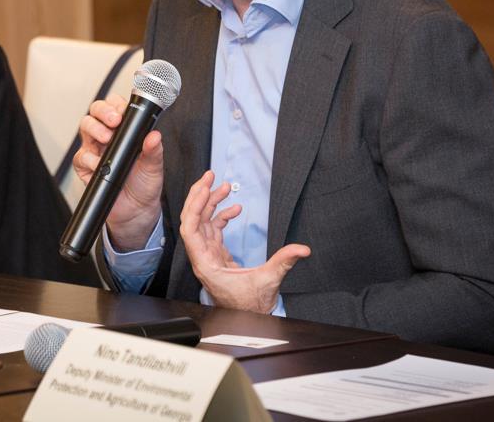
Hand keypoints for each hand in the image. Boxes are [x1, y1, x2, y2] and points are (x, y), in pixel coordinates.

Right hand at [72, 95, 164, 250]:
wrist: (136, 210)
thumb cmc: (145, 184)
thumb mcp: (154, 166)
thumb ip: (154, 150)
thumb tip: (154, 135)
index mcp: (125, 130)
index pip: (116, 106)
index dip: (117, 105)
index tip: (123, 113)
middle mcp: (108, 136)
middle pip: (96, 111)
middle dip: (103, 111)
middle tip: (114, 121)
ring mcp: (95, 149)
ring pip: (86, 127)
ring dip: (95, 129)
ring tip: (106, 138)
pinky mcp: (85, 167)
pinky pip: (81, 156)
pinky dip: (89, 159)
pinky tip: (100, 165)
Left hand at [179, 170, 310, 313]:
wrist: (246, 318)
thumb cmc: (250, 306)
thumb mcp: (268, 281)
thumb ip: (283, 262)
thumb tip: (302, 249)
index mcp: (206, 264)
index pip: (191, 229)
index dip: (195, 207)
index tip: (204, 189)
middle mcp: (203, 257)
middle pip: (192, 220)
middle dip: (199, 196)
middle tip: (210, 176)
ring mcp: (208, 254)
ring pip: (202, 222)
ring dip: (210, 202)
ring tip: (223, 185)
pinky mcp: (216, 254)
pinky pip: (213, 229)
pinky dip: (221, 216)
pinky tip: (234, 208)